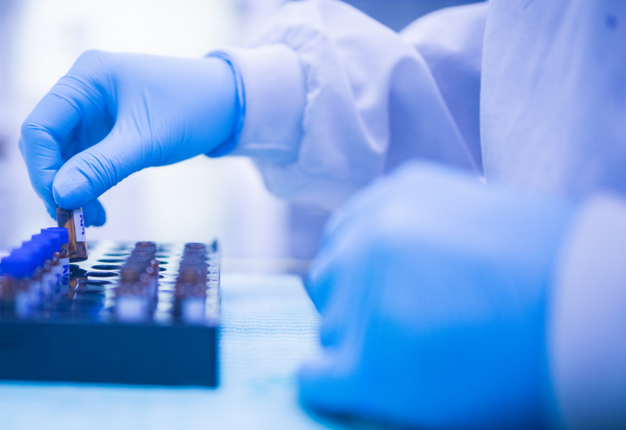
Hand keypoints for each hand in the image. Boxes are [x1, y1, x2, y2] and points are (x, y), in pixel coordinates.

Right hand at [20, 51, 238, 224]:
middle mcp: (82, 92)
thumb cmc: (193, 108)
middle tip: (72, 220)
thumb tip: (60, 196)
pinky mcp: (102, 132)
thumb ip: (101, 167)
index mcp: (86, 78)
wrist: (228, 104)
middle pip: (44, 144)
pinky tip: (97, 210)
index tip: (58, 204)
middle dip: (55, 184)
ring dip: (71, 191)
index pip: (40, 127)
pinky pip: (80, 164)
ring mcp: (91, 113)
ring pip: (61, 159)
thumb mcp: (146, 141)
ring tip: (91, 220)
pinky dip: (85, 188)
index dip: (41, 169)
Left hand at [300, 162, 576, 428]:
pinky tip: (364, 393)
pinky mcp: (364, 362)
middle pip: (329, 282)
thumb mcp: (485, 220)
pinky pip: (316, 381)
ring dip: (360, 347)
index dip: (363, 277)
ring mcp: (361, 295)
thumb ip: (426, 230)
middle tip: (404, 334)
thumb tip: (394, 267)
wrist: (593, 318)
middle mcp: (368, 235)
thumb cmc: (558, 275)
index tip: (386, 299)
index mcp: (396, 196)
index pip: (344, 240)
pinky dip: (334, 389)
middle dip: (357, 308)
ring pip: (330, 331)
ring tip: (419, 360)